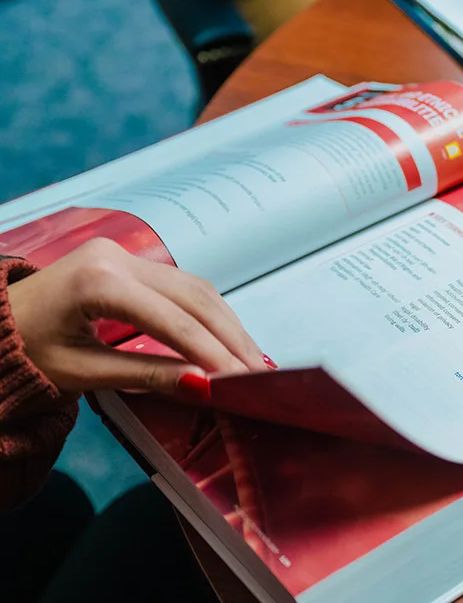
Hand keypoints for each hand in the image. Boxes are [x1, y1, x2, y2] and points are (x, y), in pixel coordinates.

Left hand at [8, 238, 265, 397]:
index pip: (173, 321)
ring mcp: (124, 254)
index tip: (240, 383)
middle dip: (231, 338)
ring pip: (196, 289)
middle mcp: (116, 258)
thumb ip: (146, 376)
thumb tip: (204, 387)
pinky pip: (183, 287)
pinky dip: (210, 315)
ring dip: (227, 325)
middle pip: (195, 298)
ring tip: (250, 361)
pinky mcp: (130, 261)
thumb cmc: (25, 354)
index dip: (212, 353)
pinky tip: (228, 340)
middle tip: (258, 375)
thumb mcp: (82, 373)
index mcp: (98, 282)